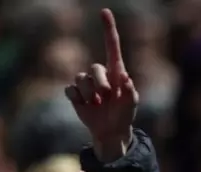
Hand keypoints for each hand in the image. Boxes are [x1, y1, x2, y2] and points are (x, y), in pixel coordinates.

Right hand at [65, 9, 138, 161]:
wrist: (110, 131)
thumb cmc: (124, 114)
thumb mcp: (131, 105)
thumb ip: (130, 92)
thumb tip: (125, 78)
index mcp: (115, 72)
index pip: (112, 46)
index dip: (108, 29)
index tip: (104, 11)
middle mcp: (100, 75)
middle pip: (94, 68)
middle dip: (100, 83)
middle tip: (106, 97)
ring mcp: (87, 84)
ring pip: (80, 78)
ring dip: (88, 94)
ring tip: (96, 105)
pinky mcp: (76, 94)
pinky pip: (69, 89)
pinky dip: (76, 99)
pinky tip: (85, 106)